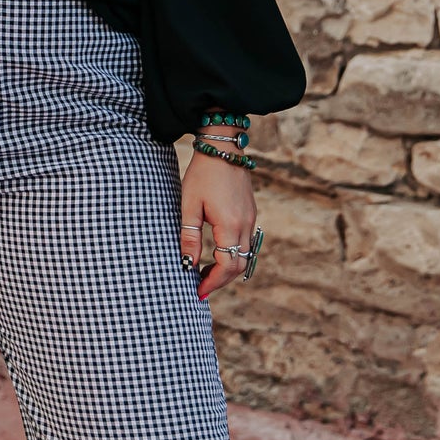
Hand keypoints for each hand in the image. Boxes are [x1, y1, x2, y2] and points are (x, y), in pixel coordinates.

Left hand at [179, 149, 257, 301]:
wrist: (223, 147)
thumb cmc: (202, 174)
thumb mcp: (189, 206)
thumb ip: (190, 237)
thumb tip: (188, 264)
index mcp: (231, 225)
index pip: (227, 266)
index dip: (213, 282)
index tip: (198, 291)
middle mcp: (246, 225)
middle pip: (239, 265)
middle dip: (220, 280)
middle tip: (200, 286)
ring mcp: (251, 219)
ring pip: (245, 256)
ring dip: (227, 268)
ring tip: (205, 273)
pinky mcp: (250, 213)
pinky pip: (246, 243)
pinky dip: (233, 255)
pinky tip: (216, 254)